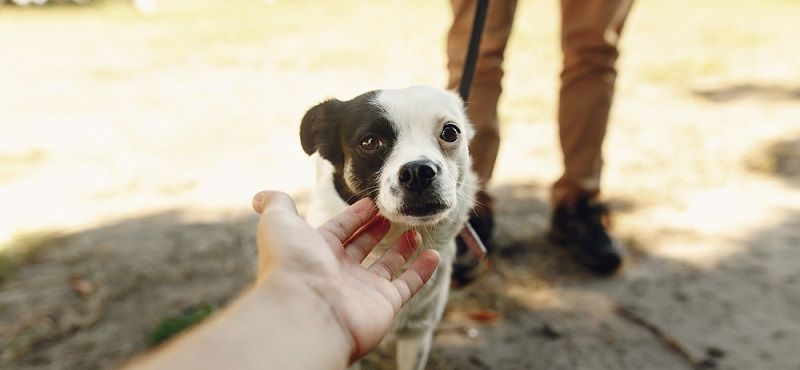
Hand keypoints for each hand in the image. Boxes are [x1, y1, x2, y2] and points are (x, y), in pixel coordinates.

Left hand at [252, 191, 439, 360]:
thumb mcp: (279, 222)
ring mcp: (362, 290)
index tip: (372, 201)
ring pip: (387, 265)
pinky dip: (422, 271)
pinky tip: (433, 255)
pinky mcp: (384, 305)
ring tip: (414, 229)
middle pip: (362, 246)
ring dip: (402, 247)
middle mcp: (339, 272)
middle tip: (394, 213)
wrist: (305, 311)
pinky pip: (408, 285)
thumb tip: (260, 195)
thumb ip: (276, 204)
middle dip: (377, 229)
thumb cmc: (291, 264)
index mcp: (316, 251)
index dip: (355, 214)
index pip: (340, 228)